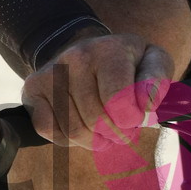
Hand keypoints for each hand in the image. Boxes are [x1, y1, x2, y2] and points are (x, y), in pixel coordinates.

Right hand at [21, 33, 171, 145]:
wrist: (87, 53)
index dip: (131, 119)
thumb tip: (145, 105)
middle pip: (97, 120)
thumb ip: (157, 81)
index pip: (119, 101)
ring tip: (104, 129)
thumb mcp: (153, 62)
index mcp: (108, 50)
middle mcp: (75, 58)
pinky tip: (81, 126)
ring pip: (74, 130)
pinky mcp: (33, 90)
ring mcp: (50, 74)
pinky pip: (51, 131)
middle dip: (115, 132)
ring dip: (95, 139)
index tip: (135, 117)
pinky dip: (70, 139)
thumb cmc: (126, 64)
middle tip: (121, 127)